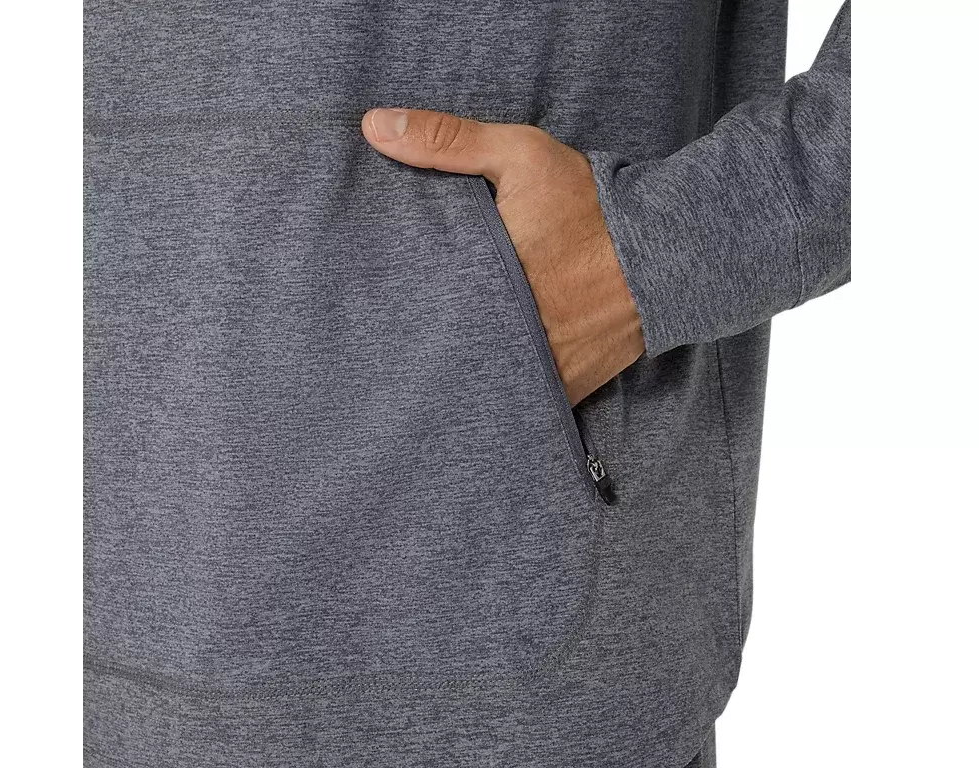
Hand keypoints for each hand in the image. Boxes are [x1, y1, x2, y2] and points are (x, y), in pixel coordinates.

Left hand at [361, 108, 644, 405]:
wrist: (669, 252)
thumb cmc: (591, 203)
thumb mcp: (519, 156)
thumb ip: (446, 141)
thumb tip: (373, 126)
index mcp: (483, 280)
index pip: (416, 306)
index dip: (393, 308)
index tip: (379, 303)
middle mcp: (507, 332)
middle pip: (443, 352)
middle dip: (424, 345)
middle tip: (397, 342)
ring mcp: (538, 370)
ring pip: (480, 384)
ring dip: (462, 375)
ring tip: (436, 368)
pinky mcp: (566, 389)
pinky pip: (522, 402)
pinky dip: (503, 395)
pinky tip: (485, 385)